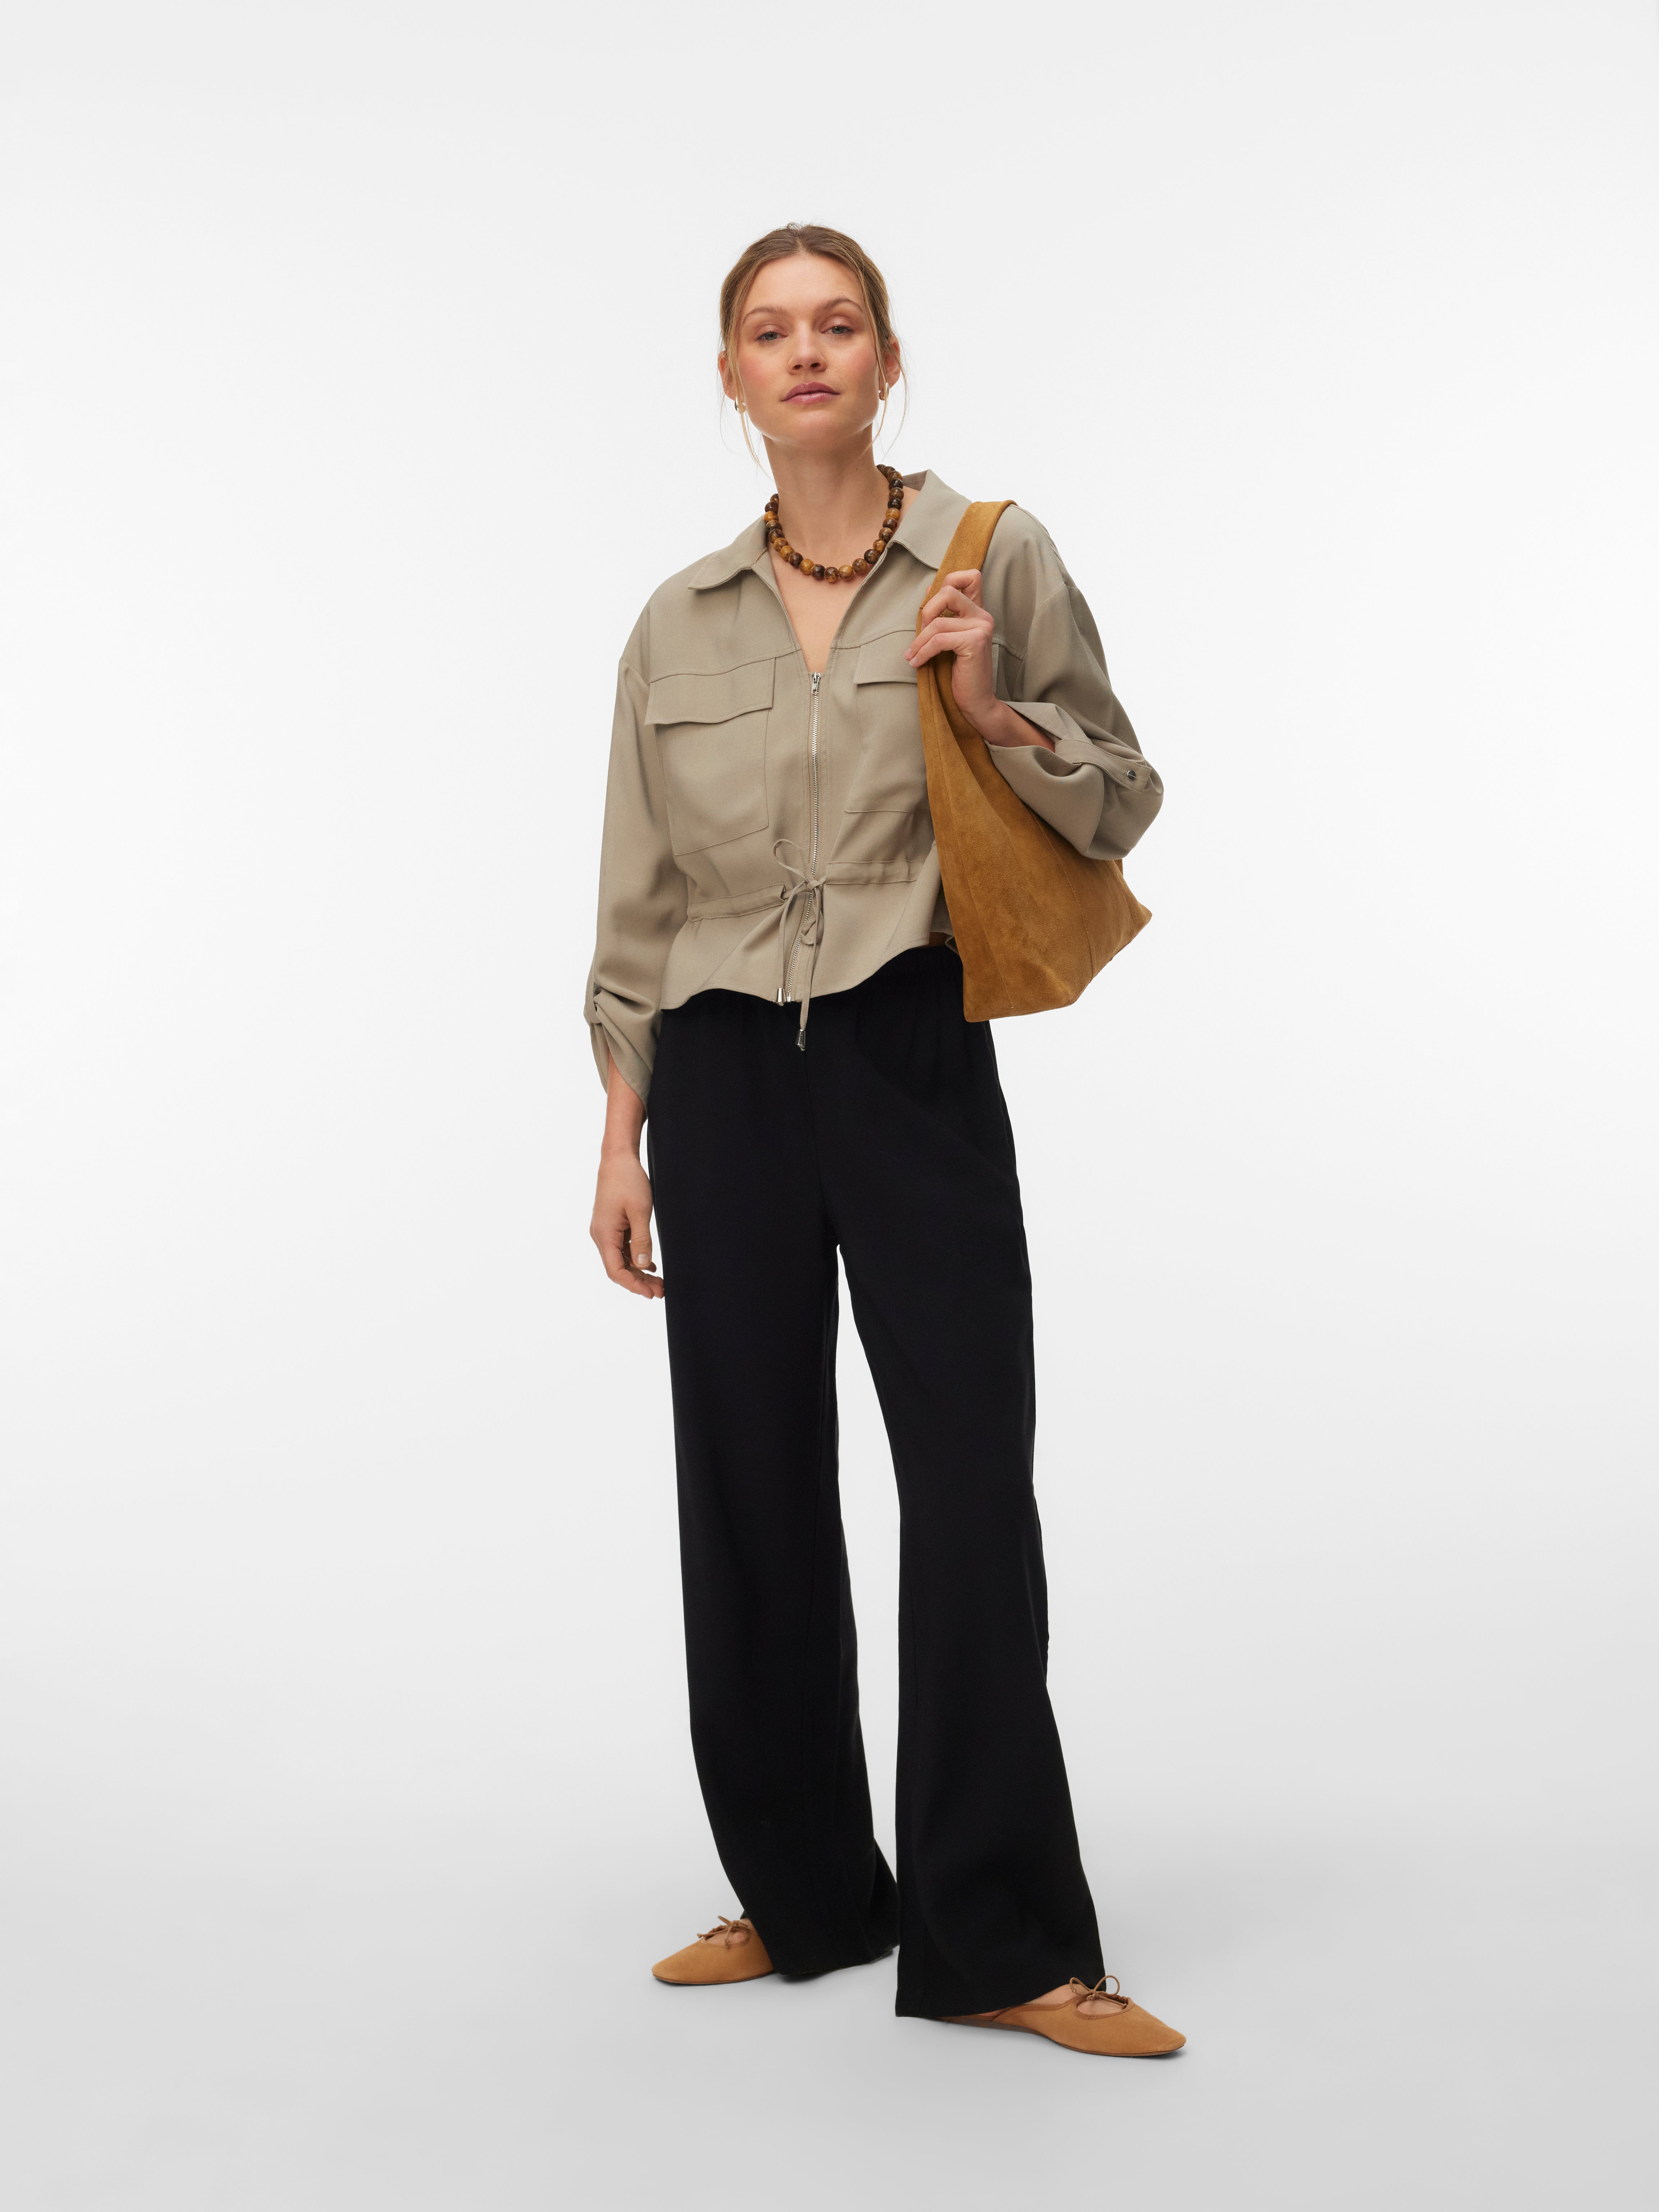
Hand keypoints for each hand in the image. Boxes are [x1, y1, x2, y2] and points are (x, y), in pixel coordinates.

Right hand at [591, 1147, 662, 1297]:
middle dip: (638, 1282)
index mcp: (604, 1234)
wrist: (618, 1158)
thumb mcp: (640, 1211)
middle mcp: (601, 1235)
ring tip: (658, 1281)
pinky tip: (650, 1264)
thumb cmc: (628, 1180)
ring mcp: (605, 1230)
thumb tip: (642, 1266)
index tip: (651, 1293)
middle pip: (617, 1268)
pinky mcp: (611, 1225)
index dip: (633, 1285)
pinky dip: (634, 1258)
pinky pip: (621, 1248)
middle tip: (661, 1291)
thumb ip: (641, 1240)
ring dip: (638, 1271)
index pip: (615, 1271)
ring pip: (620, 1260)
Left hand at [905, 569, 1053, 748]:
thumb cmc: (960, 673)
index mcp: (978, 611)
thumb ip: (943, 615)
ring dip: (919, 640)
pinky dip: (923, 651)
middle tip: (920, 634)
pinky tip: (917, 663)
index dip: (949, 580)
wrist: (976, 702)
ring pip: (938, 622)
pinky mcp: (975, 642)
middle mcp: (983, 615)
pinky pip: (939, 639)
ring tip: (913, 655)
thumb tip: (929, 590)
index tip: (932, 607)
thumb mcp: (949, 639)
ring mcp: (981, 627)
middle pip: (948, 591)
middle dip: (926, 611)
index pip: (971, 576)